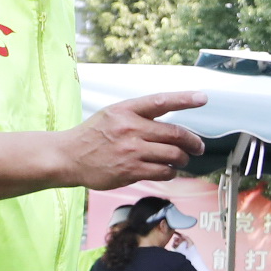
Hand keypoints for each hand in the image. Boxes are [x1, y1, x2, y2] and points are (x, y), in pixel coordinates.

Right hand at [57, 92, 207, 189]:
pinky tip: (168, 171)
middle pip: (175, 134)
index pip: (161, 101)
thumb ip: (139, 115)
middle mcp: (130, 128)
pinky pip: (163, 172)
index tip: (203, 98)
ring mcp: (131, 151)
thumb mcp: (112, 115)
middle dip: (193, 142)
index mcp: (126, 110)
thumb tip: (169, 123)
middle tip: (199, 147)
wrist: (68, 157)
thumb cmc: (93, 135)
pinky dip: (171, 172)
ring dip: (183, 159)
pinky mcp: (130, 171)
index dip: (184, 99)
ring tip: (181, 160)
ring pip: (173, 155)